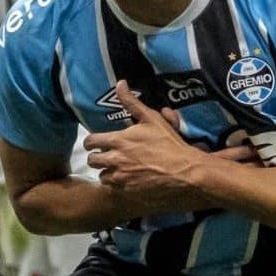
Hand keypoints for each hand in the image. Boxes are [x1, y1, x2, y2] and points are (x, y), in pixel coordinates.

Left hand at [82, 80, 212, 207]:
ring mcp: (120, 178)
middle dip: (98, 158)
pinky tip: (128, 180)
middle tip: (107, 157)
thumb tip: (120, 83)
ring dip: (107, 172)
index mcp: (117, 140)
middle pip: (92, 161)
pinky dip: (117, 185)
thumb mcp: (151, 118)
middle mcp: (114, 160)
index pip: (90, 141)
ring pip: (101, 176)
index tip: (97, 143)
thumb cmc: (169, 144)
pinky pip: (113, 189)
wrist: (185, 172)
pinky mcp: (127, 192)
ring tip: (118, 169)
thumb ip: (131, 102)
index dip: (92, 142)